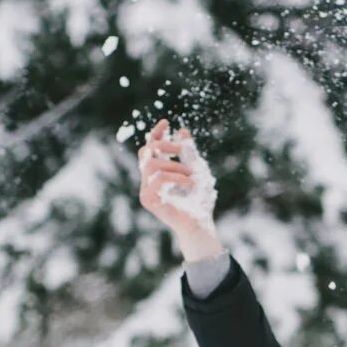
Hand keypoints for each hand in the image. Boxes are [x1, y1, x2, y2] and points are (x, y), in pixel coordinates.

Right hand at [137, 119, 222, 261]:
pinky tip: (190, 184)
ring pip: (152, 163)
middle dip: (165, 145)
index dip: (156, 133)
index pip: (151, 148)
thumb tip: (182, 131)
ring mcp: (146, 190)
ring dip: (175, 165)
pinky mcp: (147, 200)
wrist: (200, 224)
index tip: (166, 122)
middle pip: (146, 151)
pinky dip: (176, 177)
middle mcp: (148, 180)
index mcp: (158, 172)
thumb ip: (189, 152)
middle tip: (182, 150)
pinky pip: (158, 178)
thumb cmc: (199, 201)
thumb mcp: (197, 170)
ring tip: (191, 175)